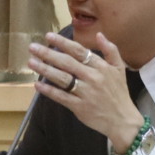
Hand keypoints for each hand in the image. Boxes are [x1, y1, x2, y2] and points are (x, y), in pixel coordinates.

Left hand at [29, 31, 142, 151]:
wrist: (122, 119)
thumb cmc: (119, 92)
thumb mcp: (119, 69)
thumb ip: (111, 50)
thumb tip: (99, 35)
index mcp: (101, 67)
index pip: (79, 51)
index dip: (63, 43)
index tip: (48, 36)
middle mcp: (92, 77)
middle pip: (67, 63)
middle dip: (48, 54)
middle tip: (32, 47)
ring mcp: (85, 93)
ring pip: (62, 79)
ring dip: (45, 70)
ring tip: (31, 62)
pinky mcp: (79, 107)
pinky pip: (61, 97)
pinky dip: (49, 91)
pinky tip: (37, 85)